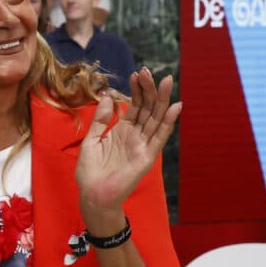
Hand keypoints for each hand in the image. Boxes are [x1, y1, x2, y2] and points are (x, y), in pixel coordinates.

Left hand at [76, 67, 181, 221]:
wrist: (93, 195)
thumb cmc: (90, 171)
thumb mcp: (91, 140)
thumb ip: (100, 120)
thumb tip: (107, 97)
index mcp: (122, 131)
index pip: (134, 106)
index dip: (136, 90)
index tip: (136, 74)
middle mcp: (135, 136)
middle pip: (147, 108)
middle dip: (149, 90)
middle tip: (149, 71)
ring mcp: (143, 145)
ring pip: (155, 118)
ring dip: (160, 100)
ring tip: (165, 81)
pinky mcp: (147, 157)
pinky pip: (159, 137)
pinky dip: (167, 122)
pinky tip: (174, 107)